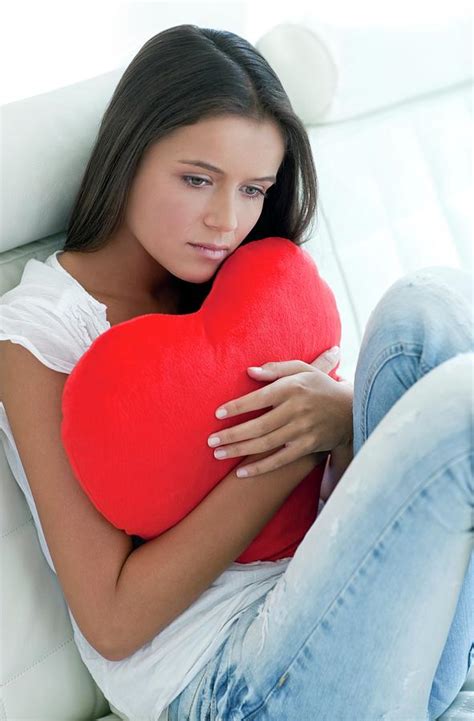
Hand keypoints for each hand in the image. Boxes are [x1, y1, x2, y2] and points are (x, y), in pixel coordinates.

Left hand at [207, 346, 353, 477]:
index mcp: (293, 388)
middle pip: (259, 425)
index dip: (237, 407)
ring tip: (218, 453)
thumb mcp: (302, 369)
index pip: (259, 398)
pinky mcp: (307, 447)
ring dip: (240, 450)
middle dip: (232, 434)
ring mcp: (303, 430)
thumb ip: (276, 369)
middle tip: (211, 440)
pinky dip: (260, 468)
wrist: (350, 410)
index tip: (218, 414)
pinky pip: (280, 460)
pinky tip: (241, 473)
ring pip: (266, 444)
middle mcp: (297, 410)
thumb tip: (249, 372)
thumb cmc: (319, 386)